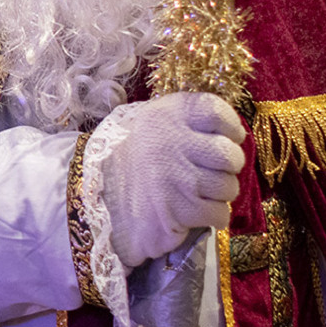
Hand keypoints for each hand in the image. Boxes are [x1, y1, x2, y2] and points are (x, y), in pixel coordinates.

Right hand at [99, 93, 244, 269]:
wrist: (94, 202)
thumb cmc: (126, 163)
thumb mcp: (145, 125)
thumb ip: (180, 121)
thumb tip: (223, 131)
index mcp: (166, 115)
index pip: (216, 110)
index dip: (231, 126)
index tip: (229, 137)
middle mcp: (173, 142)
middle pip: (229, 154)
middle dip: (228, 168)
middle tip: (212, 173)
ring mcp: (177, 177)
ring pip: (228, 186)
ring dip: (219, 194)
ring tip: (199, 194)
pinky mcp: (179, 210)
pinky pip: (219, 213)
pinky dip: (214, 216)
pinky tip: (196, 213)